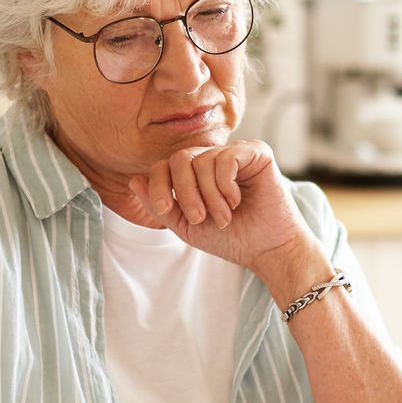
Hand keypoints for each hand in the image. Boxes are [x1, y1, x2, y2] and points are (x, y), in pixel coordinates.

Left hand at [129, 140, 321, 281]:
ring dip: (210, 196)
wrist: (268, 249)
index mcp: (196, 174)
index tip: (165, 209)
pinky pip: (226, 158)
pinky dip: (226, 184)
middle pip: (180, 158)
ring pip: (203, 160)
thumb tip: (134, 181)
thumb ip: (160, 206)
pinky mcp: (257, 152)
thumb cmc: (232, 239)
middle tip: (200, 217)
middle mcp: (214, 159)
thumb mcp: (187, 226)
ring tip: (224, 216)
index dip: (159, 185)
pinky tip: (236, 201)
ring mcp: (235, 153)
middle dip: (184, 191)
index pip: (164, 165)